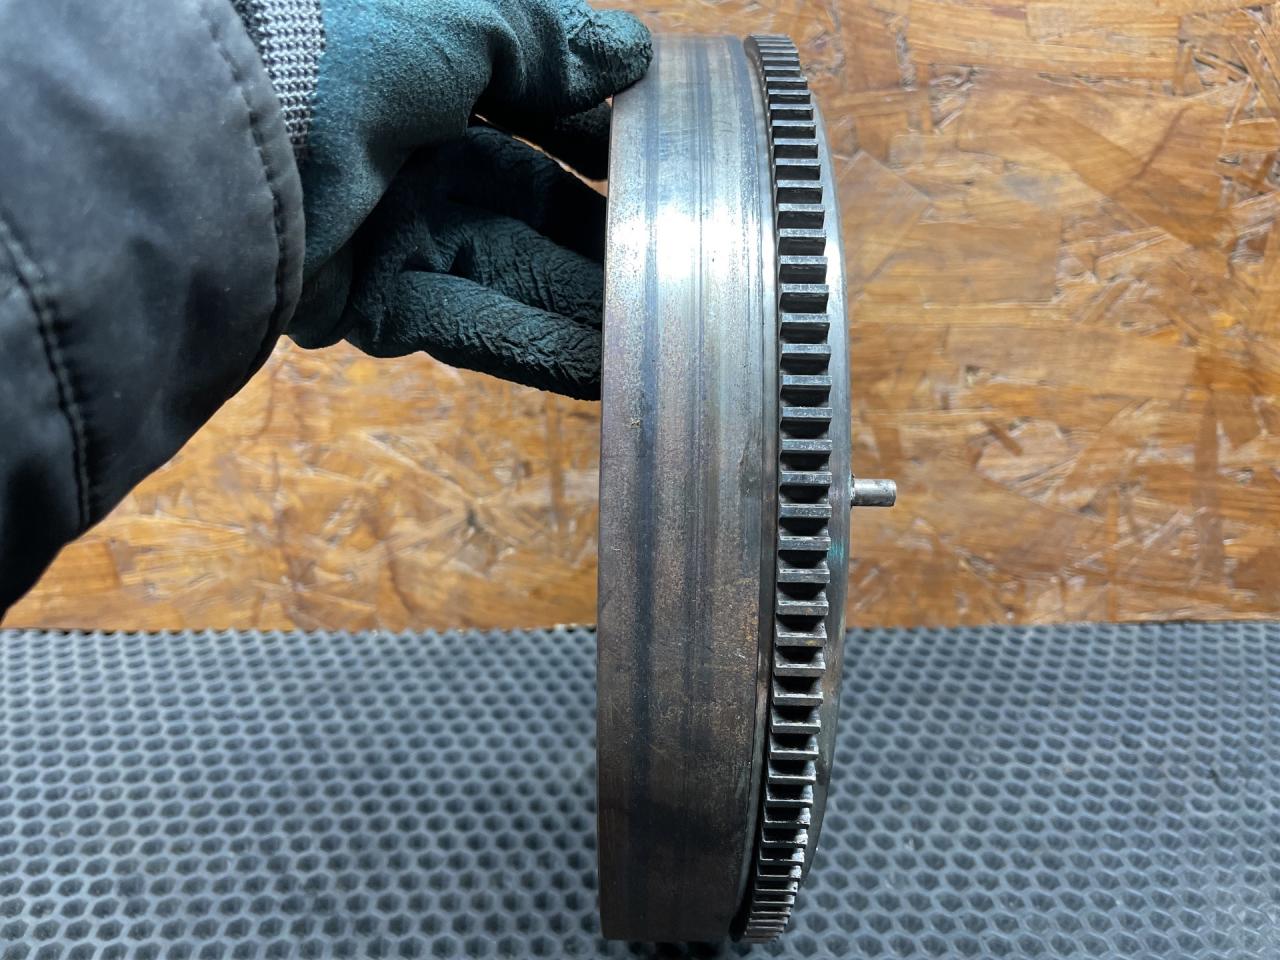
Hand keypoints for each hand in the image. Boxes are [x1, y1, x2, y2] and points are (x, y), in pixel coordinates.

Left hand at [287, 0, 651, 397]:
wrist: (226, 126)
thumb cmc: (340, 44)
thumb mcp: (463, 17)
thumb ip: (547, 42)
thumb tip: (632, 53)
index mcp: (426, 79)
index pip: (532, 115)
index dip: (598, 139)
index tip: (666, 162)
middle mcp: (412, 157)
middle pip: (530, 205)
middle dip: (605, 233)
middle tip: (686, 258)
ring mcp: (392, 234)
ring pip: (512, 274)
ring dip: (587, 304)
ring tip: (669, 331)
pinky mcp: (371, 304)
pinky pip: (471, 327)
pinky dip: (539, 347)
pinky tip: (609, 367)